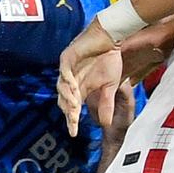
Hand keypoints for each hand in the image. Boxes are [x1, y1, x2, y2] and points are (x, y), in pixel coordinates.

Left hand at [57, 20, 122, 135]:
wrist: (111, 38)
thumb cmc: (109, 60)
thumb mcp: (110, 86)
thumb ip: (106, 104)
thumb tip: (106, 124)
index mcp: (80, 88)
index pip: (73, 108)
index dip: (72, 120)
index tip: (74, 133)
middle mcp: (71, 81)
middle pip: (64, 101)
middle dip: (68, 112)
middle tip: (73, 121)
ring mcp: (67, 69)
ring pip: (62, 87)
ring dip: (68, 98)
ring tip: (74, 106)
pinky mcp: (67, 57)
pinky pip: (64, 70)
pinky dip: (67, 79)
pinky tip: (72, 87)